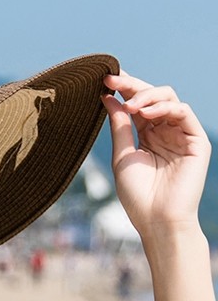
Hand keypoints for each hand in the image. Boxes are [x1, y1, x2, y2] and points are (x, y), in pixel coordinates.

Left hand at [102, 72, 210, 236]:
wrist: (157, 220)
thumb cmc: (137, 194)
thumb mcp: (122, 155)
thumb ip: (119, 125)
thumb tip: (108, 98)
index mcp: (147, 135)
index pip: (137, 104)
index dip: (123, 89)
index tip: (104, 80)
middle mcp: (165, 131)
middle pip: (152, 96)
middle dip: (132, 85)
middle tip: (112, 81)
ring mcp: (181, 135)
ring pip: (169, 99)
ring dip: (147, 96)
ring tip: (130, 106)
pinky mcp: (196, 142)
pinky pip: (184, 113)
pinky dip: (165, 107)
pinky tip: (146, 113)